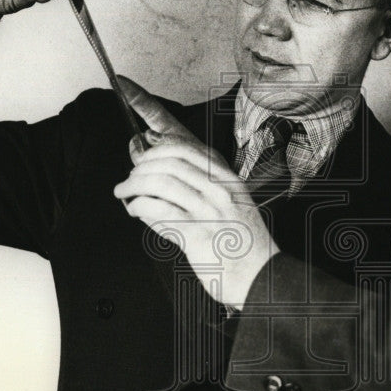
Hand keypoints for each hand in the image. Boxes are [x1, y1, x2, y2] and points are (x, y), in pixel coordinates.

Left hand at [113, 77, 277, 310]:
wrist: (264, 279)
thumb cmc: (241, 244)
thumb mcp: (228, 205)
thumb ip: (196, 186)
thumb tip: (157, 164)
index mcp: (226, 178)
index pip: (184, 144)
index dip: (152, 123)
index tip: (131, 112)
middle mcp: (220, 190)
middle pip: (167, 160)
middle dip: (139, 167)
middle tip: (127, 181)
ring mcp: (210, 212)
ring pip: (159, 183)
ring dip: (133, 188)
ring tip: (126, 196)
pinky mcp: (198, 236)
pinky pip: (159, 212)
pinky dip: (140, 208)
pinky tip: (138, 212)